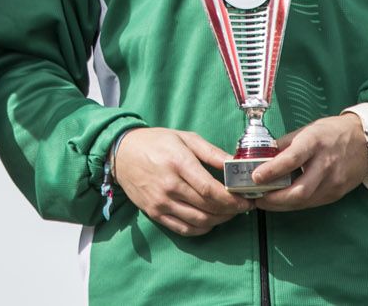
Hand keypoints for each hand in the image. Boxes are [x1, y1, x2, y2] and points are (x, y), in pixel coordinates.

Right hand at [113, 127, 252, 235]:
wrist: (121, 152)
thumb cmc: (156, 142)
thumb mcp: (185, 138)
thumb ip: (212, 152)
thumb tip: (236, 165)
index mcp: (178, 163)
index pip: (211, 190)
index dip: (232, 199)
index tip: (246, 199)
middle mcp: (169, 185)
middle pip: (208, 207)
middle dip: (231, 210)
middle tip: (241, 205)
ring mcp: (160, 202)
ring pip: (199, 221)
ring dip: (219, 220)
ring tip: (228, 212)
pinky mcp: (154, 213)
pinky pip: (184, 229)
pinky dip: (202, 228)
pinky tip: (210, 220)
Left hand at [251, 113, 367, 210]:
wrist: (366, 140)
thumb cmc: (332, 132)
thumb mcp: (306, 130)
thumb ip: (284, 145)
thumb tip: (261, 157)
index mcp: (315, 142)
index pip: (292, 159)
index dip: (272, 170)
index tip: (255, 177)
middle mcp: (326, 164)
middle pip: (299, 190)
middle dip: (274, 199)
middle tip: (256, 198)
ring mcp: (334, 181)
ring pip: (304, 201)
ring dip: (281, 205)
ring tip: (265, 201)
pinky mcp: (337, 193)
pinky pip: (312, 202)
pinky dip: (295, 204)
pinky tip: (283, 200)